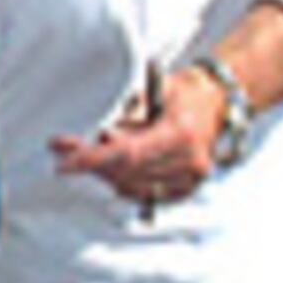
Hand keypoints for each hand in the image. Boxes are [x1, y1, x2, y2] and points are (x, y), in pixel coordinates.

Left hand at [48, 63, 222, 208]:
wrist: (218, 100)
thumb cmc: (184, 90)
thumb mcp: (154, 89)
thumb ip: (128, 113)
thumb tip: (101, 137)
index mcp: (181, 133)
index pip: (128, 153)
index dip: (92, 159)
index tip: (63, 161)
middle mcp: (189, 160)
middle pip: (126, 172)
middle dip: (92, 162)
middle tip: (65, 149)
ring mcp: (191, 178)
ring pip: (132, 186)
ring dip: (106, 172)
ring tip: (94, 151)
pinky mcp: (188, 188)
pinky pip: (144, 193)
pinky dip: (124, 180)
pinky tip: (114, 165)